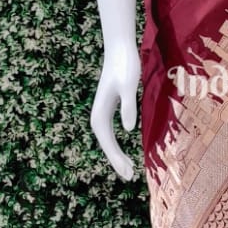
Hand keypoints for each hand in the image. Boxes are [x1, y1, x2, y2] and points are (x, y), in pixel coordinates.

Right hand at [90, 40, 140, 180]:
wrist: (119, 50)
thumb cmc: (124, 66)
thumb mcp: (129, 87)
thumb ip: (128, 107)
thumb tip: (128, 130)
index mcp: (100, 113)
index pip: (107, 142)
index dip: (116, 158)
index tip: (127, 171)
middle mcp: (99, 115)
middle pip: (106, 144)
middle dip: (116, 161)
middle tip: (129, 177)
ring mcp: (103, 112)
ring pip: (108, 140)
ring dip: (116, 155)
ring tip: (128, 170)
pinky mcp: (110, 108)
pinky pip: (111, 133)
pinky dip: (116, 145)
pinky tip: (123, 152)